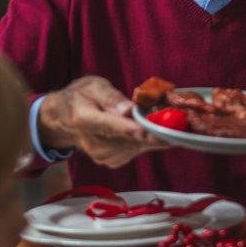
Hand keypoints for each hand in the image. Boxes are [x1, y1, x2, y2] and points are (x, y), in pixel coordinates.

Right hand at [37, 75, 167, 166]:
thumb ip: (111, 97)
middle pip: (128, 140)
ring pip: (136, 147)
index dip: (127, 129)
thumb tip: (128, 109)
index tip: (144, 130)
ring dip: (155, 136)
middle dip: (155, 133)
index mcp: (84, 119)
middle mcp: (92, 142)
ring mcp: (101, 154)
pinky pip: (135, 151)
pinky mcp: (111, 160)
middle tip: (181, 127)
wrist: (64, 119)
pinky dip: (147, 141)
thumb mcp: (93, 86)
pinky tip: (150, 130)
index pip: (108, 125)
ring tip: (169, 122)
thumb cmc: (82, 96)